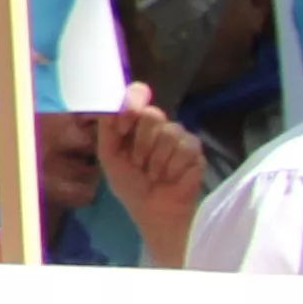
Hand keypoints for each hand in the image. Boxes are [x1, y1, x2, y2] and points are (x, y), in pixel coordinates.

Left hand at [93, 86, 206, 264]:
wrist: (153, 210)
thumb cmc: (130, 184)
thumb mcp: (109, 157)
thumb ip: (107, 130)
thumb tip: (110, 105)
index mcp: (134, 122)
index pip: (137, 93)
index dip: (130, 104)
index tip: (122, 127)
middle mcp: (157, 125)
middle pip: (152, 114)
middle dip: (141, 143)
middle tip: (137, 163)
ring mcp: (178, 135)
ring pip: (170, 131)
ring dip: (156, 158)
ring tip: (153, 174)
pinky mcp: (195, 150)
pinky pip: (185, 147)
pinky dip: (173, 166)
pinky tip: (169, 177)